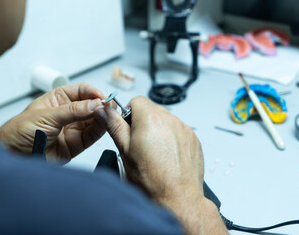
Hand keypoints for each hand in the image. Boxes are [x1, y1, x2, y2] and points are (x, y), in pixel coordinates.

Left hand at [0, 83, 114, 162]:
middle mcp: (66, 114)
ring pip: (93, 121)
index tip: (102, 97)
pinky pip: (92, 136)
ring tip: (109, 116)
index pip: (80, 91)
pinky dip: (101, 131)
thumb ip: (72, 111)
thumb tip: (94, 104)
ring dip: (103, 118)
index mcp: (57, 100)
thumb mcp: (46, 116)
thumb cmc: (18, 132)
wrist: (12, 156)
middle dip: (100, 106)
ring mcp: (71, 129)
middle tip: (109, 107)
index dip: (92, 92)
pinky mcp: (75, 144)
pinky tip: (105, 125)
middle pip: (89, 106)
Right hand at [94, 96, 227, 234]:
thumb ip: (114, 126)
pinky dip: (172, 140)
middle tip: (139, 144)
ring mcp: (184, 129)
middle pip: (152, 110)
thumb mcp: (124, 150)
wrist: (177, 198)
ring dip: (159, 131)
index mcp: (150, 118)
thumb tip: (104, 111)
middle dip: (144, 122)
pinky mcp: (194, 139)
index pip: (137, 100)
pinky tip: (167, 157)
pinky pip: (179, 132)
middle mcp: (170, 120)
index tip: (128, 127)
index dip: (129, 112)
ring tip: (154, 153)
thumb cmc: (151, 179)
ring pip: (166, 121)